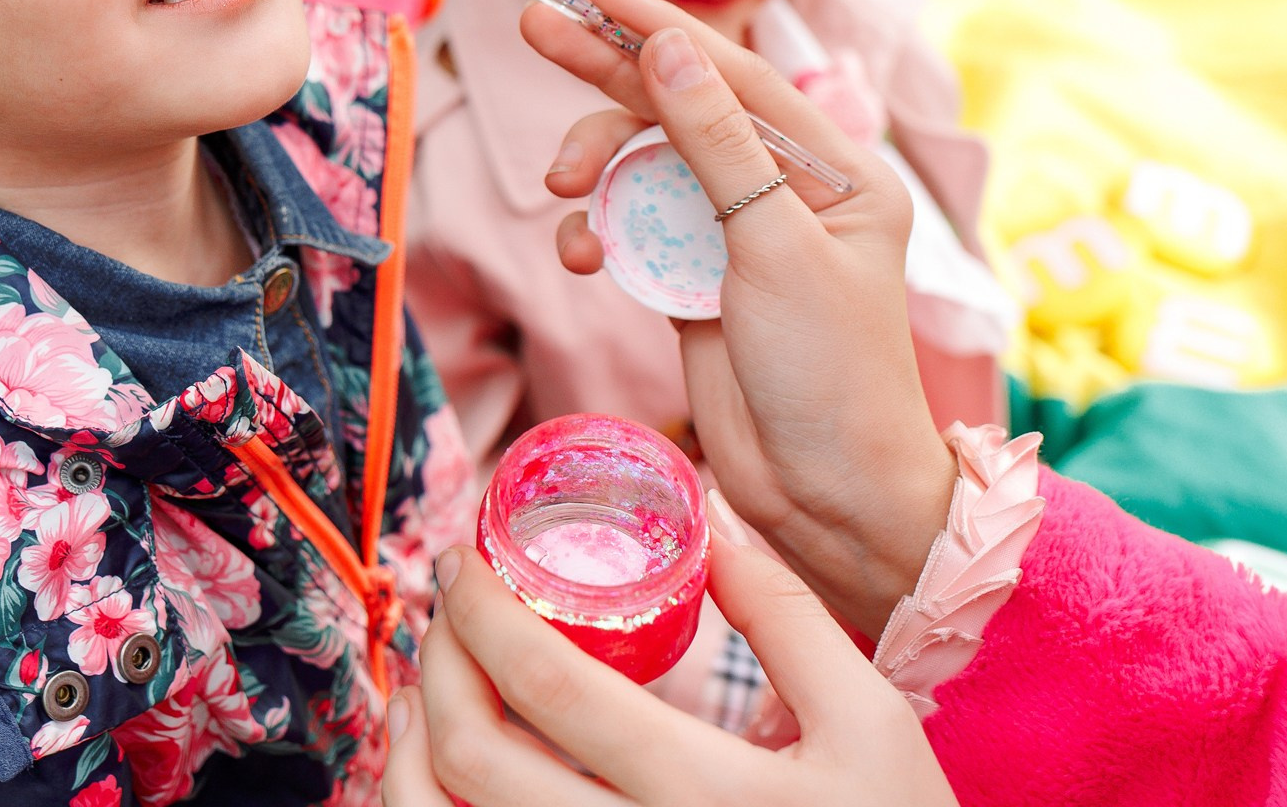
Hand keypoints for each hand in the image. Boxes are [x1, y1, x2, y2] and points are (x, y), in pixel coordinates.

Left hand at [381, 504, 957, 806]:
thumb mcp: (873, 724)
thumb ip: (788, 617)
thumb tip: (705, 509)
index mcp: (711, 796)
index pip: (551, 690)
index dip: (482, 612)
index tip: (465, 560)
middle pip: (477, 758)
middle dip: (438, 663)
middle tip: (445, 608)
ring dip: (413, 750)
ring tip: (422, 687)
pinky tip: (443, 772)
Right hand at [524, 0, 951, 636]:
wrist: (825, 497)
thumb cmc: (829, 373)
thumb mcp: (771, 245)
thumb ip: (714, 144)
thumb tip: (669, 49)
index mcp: (832, 170)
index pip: (736, 76)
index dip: (662, 30)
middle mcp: (784, 193)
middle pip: (679, 111)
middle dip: (607, 76)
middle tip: (536, 29)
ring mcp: (735, 239)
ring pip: (643, 170)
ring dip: (596, 172)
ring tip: (560, 191)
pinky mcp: (692, 284)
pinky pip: (630, 232)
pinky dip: (598, 236)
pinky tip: (581, 257)